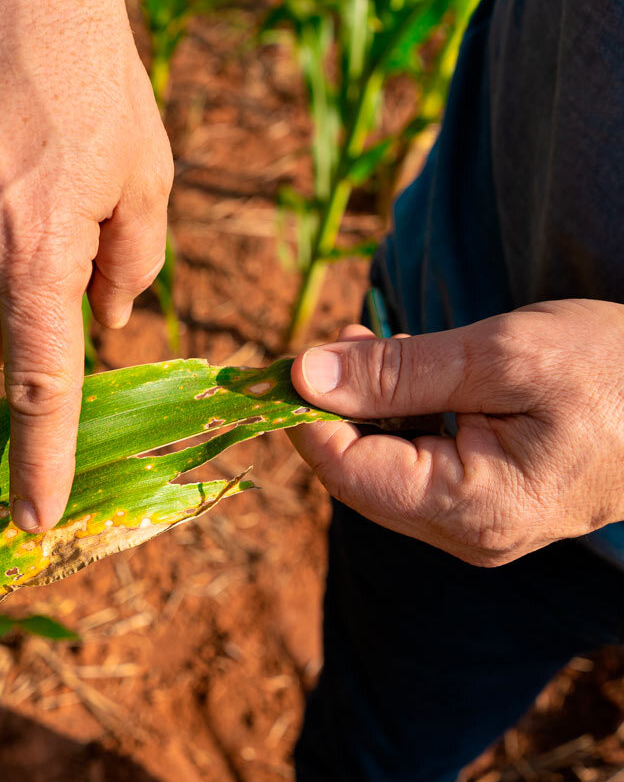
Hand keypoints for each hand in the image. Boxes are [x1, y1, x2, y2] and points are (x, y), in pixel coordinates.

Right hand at [0, 0, 172, 531]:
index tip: (32, 519)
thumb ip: (132, 267)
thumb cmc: (94, 78)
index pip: (40, 388)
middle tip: (63, 265)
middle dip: (30, 336)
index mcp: (34, 257)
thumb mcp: (146, 177)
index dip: (40, 459)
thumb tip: (105, 321)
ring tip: (25, 196)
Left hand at [288, 299, 623, 565]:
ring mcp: (477, 527)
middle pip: (357, 477)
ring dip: (364, 409)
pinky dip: (396, 419)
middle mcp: (468, 535)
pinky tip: (404, 374)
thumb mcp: (501, 355)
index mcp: (472, 509)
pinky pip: (413, 467)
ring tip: (371, 345)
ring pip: (381, 470)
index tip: (286, 360)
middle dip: (332, 409)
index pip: (346, 473)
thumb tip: (304, 376)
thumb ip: (398, 372)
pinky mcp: (484, 506)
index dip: (305, 417)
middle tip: (337, 341)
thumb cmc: (613, 369)